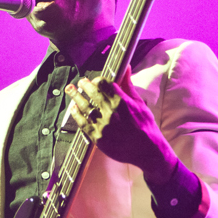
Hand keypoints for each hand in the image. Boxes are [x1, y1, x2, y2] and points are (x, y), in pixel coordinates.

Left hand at [65, 68, 176, 185]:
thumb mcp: (140, 103)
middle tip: (80, 82)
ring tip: (70, 89)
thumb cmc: (145, 125)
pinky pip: (82, 123)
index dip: (97, 80)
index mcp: (122, 101)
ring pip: (84, 106)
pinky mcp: (98, 137)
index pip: (104, 83)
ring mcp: (103, 125)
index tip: (95, 80)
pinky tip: (74, 108)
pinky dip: (76, 114)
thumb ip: (129, 85)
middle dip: (84, 84)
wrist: (147, 150)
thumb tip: (127, 67)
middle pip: (92, 92)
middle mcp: (111, 112)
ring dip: (75, 95)